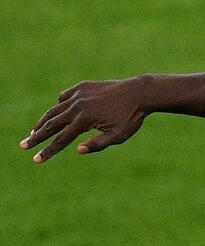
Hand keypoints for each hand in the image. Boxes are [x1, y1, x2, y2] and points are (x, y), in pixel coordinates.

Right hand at [20, 79, 147, 161]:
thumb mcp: (118, 135)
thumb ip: (98, 144)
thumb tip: (77, 150)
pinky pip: (65, 97)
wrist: (140, 91)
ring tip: (34, 131)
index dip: (47, 151)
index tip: (36, 160)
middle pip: (51, 125)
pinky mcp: (83, 86)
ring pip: (55, 110)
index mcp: (84, 120)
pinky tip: (57, 111)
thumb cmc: (131, 117)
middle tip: (24, 145)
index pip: (60, 140)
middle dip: (36, 137)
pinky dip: (59, 105)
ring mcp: (79, 95)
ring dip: (43, 121)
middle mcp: (77, 106)